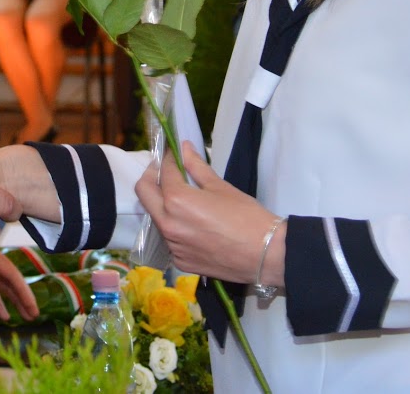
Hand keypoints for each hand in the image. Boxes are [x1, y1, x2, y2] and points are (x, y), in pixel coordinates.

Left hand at [135, 142, 283, 284]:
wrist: (266, 255)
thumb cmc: (247, 216)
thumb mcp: (220, 186)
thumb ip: (196, 166)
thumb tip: (183, 148)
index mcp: (176, 200)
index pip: (163, 171)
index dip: (167, 157)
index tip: (172, 151)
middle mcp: (167, 223)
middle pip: (144, 193)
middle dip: (152, 177)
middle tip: (166, 171)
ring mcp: (172, 245)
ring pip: (156, 217)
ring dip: (163, 204)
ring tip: (183, 198)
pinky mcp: (180, 262)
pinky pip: (170, 239)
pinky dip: (176, 227)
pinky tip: (194, 225)